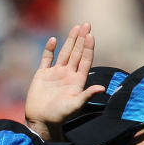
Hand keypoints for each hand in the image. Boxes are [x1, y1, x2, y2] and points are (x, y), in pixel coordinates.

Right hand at [24, 22, 104, 140]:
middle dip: (81, 39)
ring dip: (70, 40)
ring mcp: (55, 73)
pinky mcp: (42, 74)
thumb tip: (102, 88)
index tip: (91, 35)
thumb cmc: (59, 115)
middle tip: (86, 24)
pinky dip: (49, 49)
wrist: (41, 120)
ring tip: (76, 27)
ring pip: (64, 53)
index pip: (85, 60)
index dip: (88, 48)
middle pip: (77, 53)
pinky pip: (47, 59)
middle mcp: (68, 74)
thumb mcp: (75, 106)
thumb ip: (87, 95)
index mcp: (77, 81)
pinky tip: (53, 40)